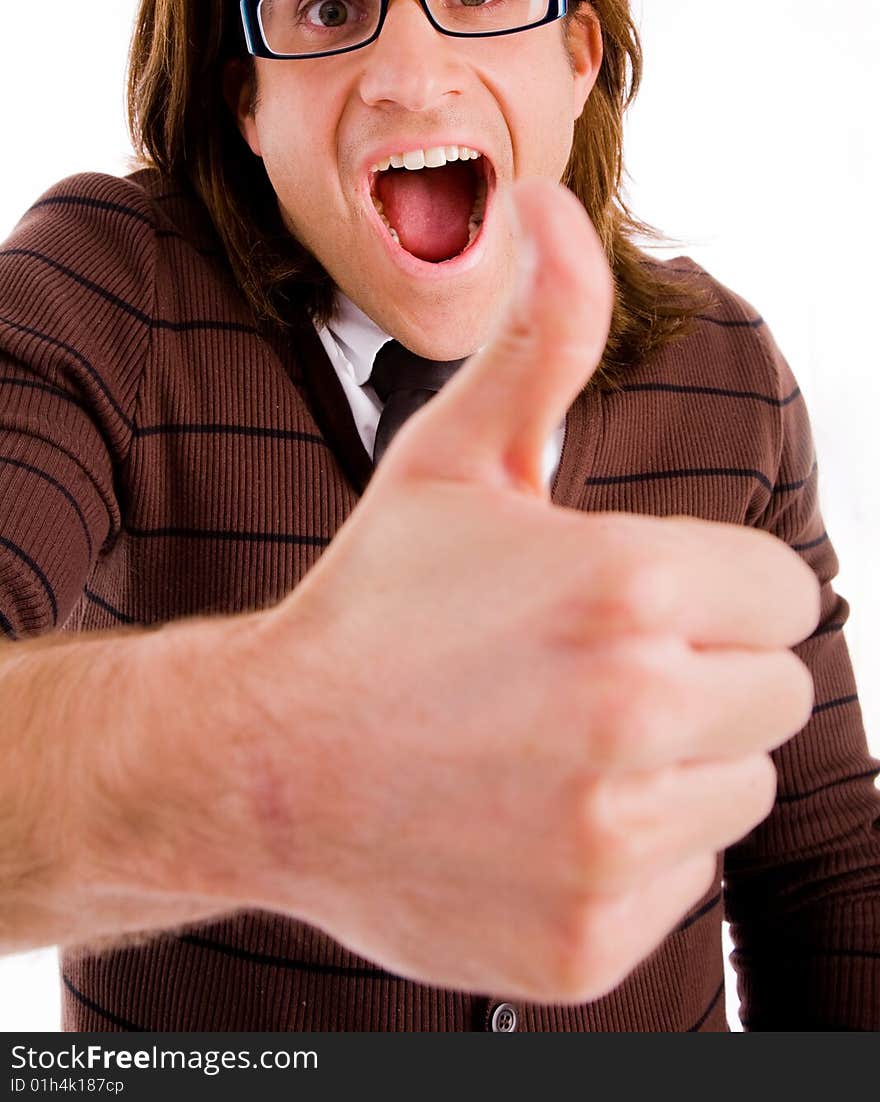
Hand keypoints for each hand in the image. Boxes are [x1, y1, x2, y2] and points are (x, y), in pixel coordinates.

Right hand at [248, 179, 818, 1002]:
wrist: (266, 762)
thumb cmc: (374, 602)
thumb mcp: (459, 457)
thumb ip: (540, 334)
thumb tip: (551, 203)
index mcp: (629, 587)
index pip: (784, 594)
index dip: (708, 591)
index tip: (627, 601)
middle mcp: (635, 719)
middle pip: (773, 692)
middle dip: (697, 674)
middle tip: (581, 672)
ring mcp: (614, 841)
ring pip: (737, 787)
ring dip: (670, 763)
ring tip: (554, 742)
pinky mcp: (593, 934)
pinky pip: (683, 879)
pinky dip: (627, 852)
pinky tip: (533, 817)